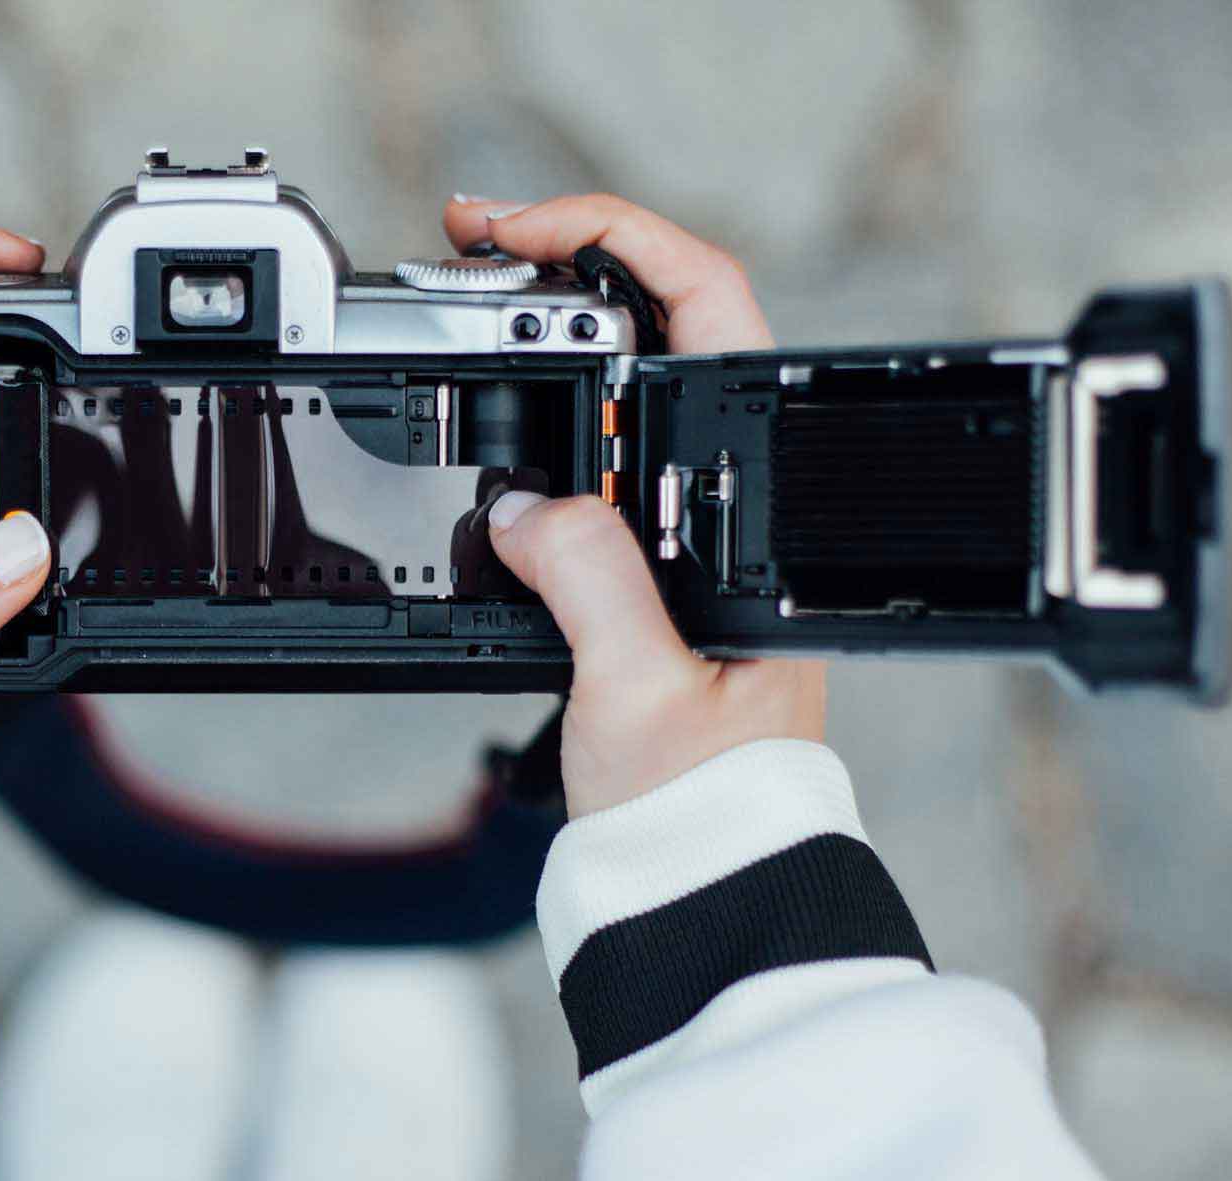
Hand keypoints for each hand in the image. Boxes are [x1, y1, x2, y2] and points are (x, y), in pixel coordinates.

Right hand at [444, 194, 826, 817]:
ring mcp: (694, 544)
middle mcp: (738, 513)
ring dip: (550, 357)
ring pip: (623, 406)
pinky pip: (596, 482)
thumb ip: (587, 577)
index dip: (621, 243)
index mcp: (759, 517)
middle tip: (476, 243)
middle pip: (661, 337)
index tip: (524, 234)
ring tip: (472, 318)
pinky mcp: (654, 585)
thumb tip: (525, 508)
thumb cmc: (703, 812)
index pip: (711, 319)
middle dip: (568, 273)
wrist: (704, 896)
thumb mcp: (636, 690)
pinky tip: (491, 444)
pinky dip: (541, 441)